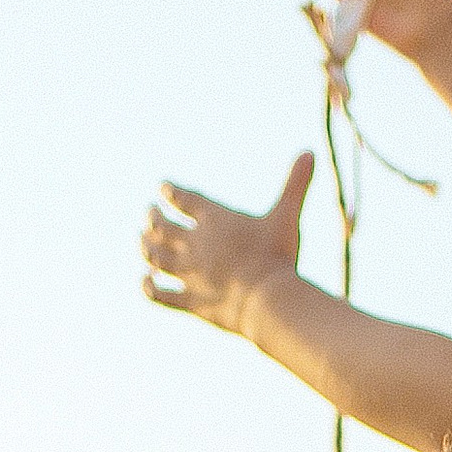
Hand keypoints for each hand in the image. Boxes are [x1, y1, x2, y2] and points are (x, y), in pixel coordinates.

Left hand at [140, 158, 312, 335]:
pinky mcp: (190, 301)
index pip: (185, 200)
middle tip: (148, 214)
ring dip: (146, 248)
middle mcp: (195, 244)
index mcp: (215, 220)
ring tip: (141, 242)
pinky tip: (144, 282)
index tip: (162, 188)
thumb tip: (310, 150)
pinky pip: (161, 295)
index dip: (172, 193)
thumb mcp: (287, 216)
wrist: (267, 300)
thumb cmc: (277, 257)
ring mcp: (189, 273)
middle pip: (163, 227)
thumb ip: (295, 184)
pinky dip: (149, 288)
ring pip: (157, 257)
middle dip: (153, 218)